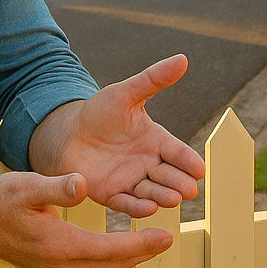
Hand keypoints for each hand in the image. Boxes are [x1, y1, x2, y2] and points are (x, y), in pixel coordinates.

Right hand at [0, 169, 172, 267]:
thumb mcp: (26, 186)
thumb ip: (56, 187)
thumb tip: (82, 184)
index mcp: (59, 245)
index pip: (110, 250)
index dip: (141, 245)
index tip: (167, 237)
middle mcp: (60, 264)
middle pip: (111, 264)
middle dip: (142, 254)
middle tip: (169, 242)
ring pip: (101, 267)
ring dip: (128, 258)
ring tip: (152, 246)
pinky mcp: (51, 265)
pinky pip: (90, 265)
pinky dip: (111, 257)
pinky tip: (120, 248)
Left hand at [29, 53, 206, 216]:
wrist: (67, 133)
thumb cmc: (99, 112)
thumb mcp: (125, 93)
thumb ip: (153, 79)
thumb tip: (182, 59)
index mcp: (155, 140)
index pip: (177, 152)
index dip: (188, 161)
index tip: (200, 169)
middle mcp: (147, 162)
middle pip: (169, 175)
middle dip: (179, 182)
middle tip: (189, 190)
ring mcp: (131, 180)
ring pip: (152, 191)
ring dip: (163, 196)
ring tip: (173, 199)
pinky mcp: (111, 194)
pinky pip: (127, 203)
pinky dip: (138, 207)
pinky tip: (148, 208)